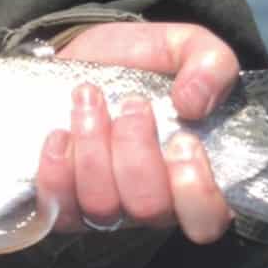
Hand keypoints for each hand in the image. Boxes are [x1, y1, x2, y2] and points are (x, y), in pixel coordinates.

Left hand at [36, 22, 235, 243]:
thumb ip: (211, 64)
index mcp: (193, 176)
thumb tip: (195, 103)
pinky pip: (58, 207)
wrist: (80, 59)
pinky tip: (59, 134)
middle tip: (130, 104)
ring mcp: (105, 207)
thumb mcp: (185, 46)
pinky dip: (57, 170)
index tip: (183, 139)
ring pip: (102, 205)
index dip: (196, 192)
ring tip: (88, 100)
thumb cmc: (140, 62)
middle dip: (135, 151)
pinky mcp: (62, 201)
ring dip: (93, 148)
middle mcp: (152, 202)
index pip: (207, 220)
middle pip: (149, 208)